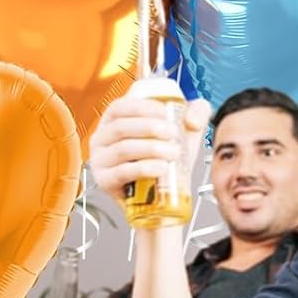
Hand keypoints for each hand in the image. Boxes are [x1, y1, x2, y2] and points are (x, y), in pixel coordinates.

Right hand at [87, 94, 210, 208]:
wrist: (168, 191)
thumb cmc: (169, 154)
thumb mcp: (185, 128)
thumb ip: (197, 111)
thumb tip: (191, 120)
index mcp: (114, 120)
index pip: (120, 107)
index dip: (141, 107)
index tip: (165, 113)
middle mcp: (101, 138)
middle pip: (120, 127)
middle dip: (149, 127)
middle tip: (172, 134)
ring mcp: (100, 161)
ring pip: (122, 149)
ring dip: (150, 148)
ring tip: (173, 153)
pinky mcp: (105, 181)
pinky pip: (121, 172)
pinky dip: (144, 169)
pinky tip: (161, 168)